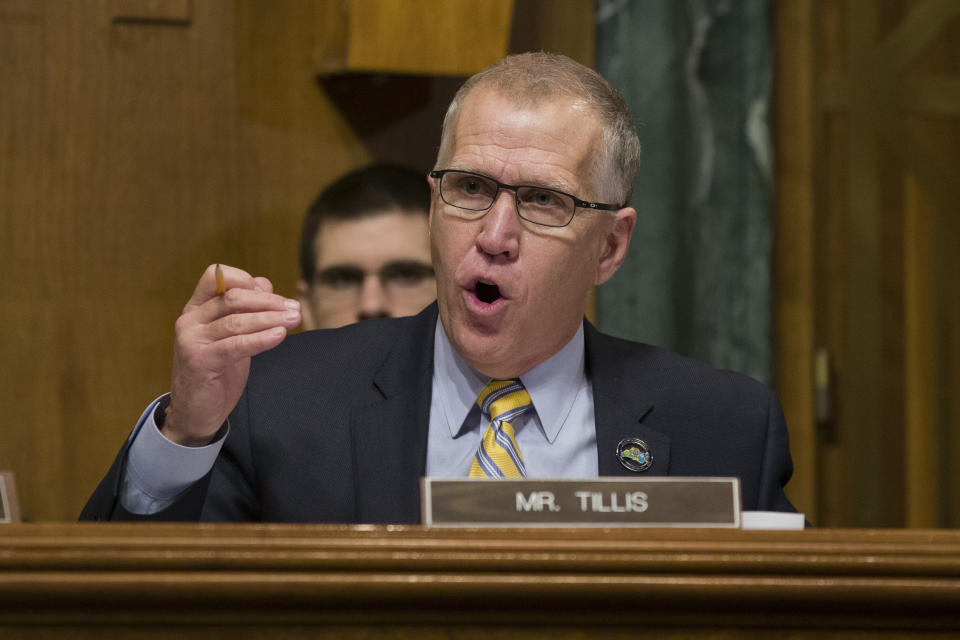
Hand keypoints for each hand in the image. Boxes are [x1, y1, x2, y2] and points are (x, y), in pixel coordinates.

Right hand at [162, 264, 300, 445]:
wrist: (196, 412)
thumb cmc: (218, 370)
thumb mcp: (232, 335)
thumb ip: (245, 311)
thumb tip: (265, 283)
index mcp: (196, 308)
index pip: (215, 275)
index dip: (246, 280)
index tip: (273, 294)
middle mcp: (189, 320)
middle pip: (233, 297)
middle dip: (269, 301)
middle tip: (295, 308)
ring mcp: (191, 340)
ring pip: (236, 321)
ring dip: (270, 319)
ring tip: (294, 319)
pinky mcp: (199, 362)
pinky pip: (236, 345)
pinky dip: (260, 339)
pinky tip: (280, 336)